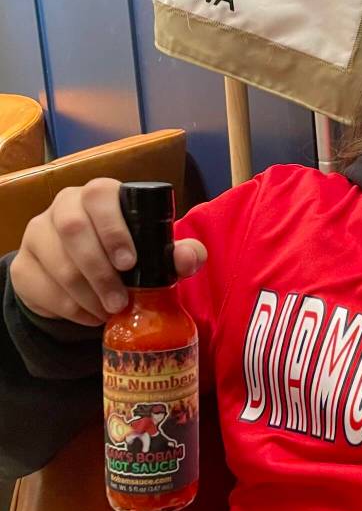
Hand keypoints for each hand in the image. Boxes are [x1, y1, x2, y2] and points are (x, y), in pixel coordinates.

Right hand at [10, 178, 206, 325]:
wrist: (87, 278)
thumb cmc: (128, 255)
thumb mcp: (157, 253)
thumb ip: (180, 254)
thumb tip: (188, 257)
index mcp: (99, 195)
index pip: (100, 195)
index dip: (113, 228)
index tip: (130, 263)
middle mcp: (64, 206)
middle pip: (72, 229)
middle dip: (100, 271)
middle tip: (120, 301)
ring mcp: (38, 234)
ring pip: (57, 262)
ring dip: (87, 294)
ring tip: (110, 311)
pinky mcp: (23, 265)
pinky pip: (41, 286)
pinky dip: (69, 307)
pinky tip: (90, 316)